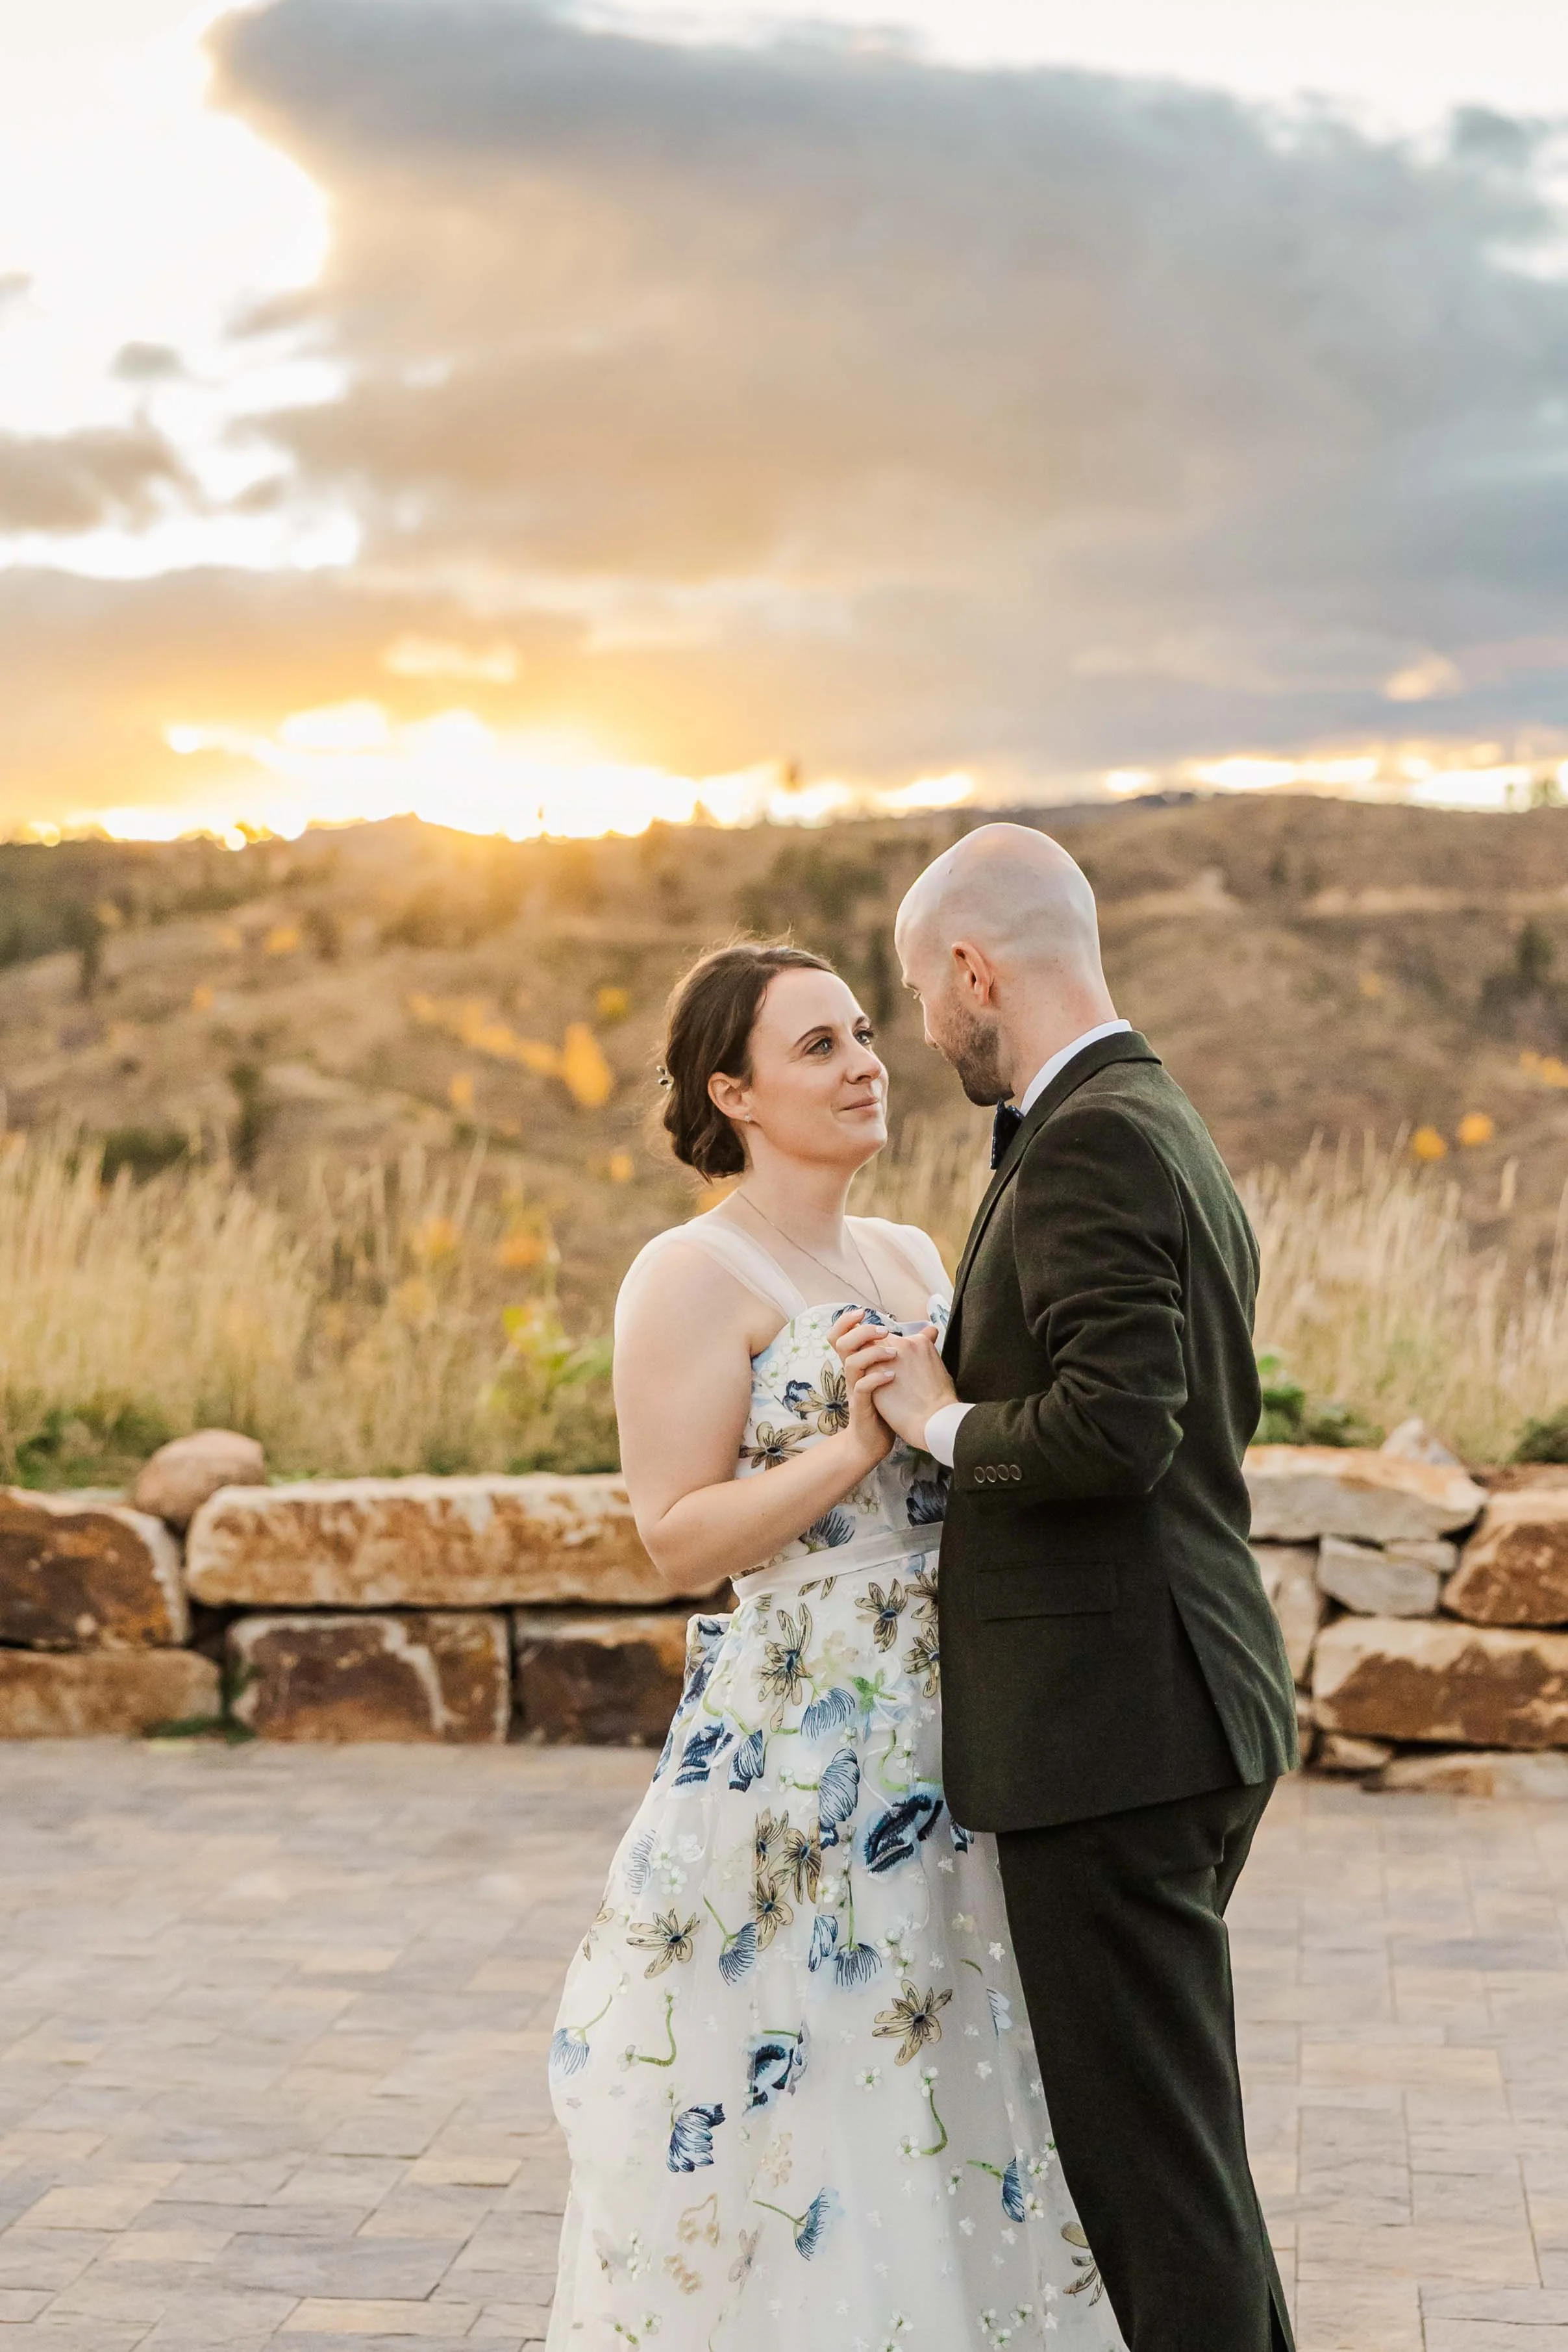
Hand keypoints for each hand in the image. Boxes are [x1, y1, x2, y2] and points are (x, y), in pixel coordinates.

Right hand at [833, 1313, 897, 1471]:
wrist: (873, 1440)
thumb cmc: (887, 1406)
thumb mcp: (894, 1374)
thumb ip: (906, 1352)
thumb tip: (929, 1331)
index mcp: (858, 1364)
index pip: (841, 1335)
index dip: (845, 1321)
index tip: (861, 1312)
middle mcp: (853, 1374)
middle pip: (841, 1343)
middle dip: (861, 1332)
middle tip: (884, 1331)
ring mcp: (855, 1390)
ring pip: (851, 1363)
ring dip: (873, 1354)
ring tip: (894, 1354)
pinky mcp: (861, 1407)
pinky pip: (862, 1388)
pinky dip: (876, 1379)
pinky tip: (892, 1376)